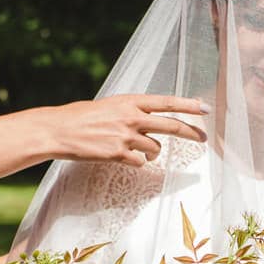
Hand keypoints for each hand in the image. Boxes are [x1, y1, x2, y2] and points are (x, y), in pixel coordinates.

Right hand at [45, 95, 208, 165]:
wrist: (58, 130)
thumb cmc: (82, 117)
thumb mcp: (109, 106)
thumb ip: (131, 111)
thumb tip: (149, 119)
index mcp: (129, 101)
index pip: (166, 102)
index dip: (187, 105)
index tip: (205, 108)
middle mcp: (131, 117)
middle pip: (170, 126)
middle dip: (190, 132)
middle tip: (204, 138)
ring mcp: (125, 136)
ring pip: (154, 149)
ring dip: (151, 153)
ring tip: (139, 151)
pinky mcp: (118, 154)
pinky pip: (140, 163)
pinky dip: (136, 162)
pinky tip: (123, 158)